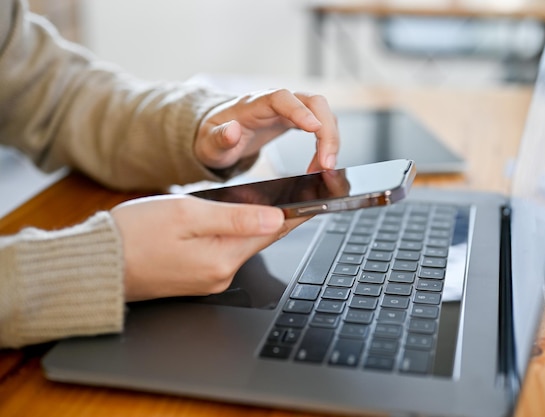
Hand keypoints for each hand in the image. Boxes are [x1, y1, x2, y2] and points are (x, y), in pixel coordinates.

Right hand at [111, 195, 306, 300]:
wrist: (96, 266)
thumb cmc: (133, 234)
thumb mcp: (186, 213)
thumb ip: (234, 217)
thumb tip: (275, 218)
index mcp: (222, 258)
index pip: (273, 231)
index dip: (296, 212)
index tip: (317, 198)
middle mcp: (220, 275)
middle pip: (261, 240)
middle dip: (278, 217)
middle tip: (298, 194)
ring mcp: (208, 281)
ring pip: (244, 246)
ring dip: (256, 225)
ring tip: (272, 202)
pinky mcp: (196, 279)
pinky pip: (225, 253)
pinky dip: (234, 236)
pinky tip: (235, 221)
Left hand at [194, 89, 338, 172]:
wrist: (219, 135)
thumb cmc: (215, 137)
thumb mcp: (209, 144)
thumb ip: (219, 137)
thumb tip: (232, 131)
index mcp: (254, 104)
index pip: (282, 98)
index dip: (300, 111)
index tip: (314, 128)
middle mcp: (277, 102)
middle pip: (313, 102)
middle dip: (327, 131)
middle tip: (327, 163)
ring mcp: (290, 109)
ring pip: (322, 113)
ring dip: (330, 139)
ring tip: (324, 167)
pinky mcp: (298, 119)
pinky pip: (321, 125)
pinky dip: (326, 144)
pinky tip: (320, 163)